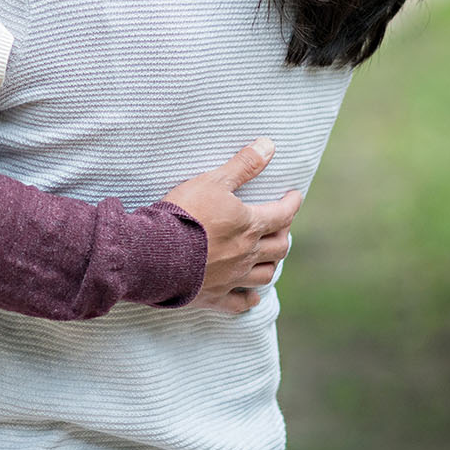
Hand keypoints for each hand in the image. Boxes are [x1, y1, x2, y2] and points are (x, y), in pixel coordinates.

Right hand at [160, 138, 301, 313]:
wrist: (155, 252)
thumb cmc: (185, 213)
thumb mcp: (213, 180)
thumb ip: (243, 165)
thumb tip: (269, 145)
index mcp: (249, 225)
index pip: (283, 214)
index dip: (292, 203)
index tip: (294, 196)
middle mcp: (246, 254)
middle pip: (279, 248)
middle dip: (284, 234)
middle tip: (281, 226)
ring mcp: (232, 278)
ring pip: (264, 275)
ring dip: (271, 265)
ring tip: (270, 257)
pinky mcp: (214, 296)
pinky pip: (238, 304)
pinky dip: (248, 301)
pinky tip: (252, 299)